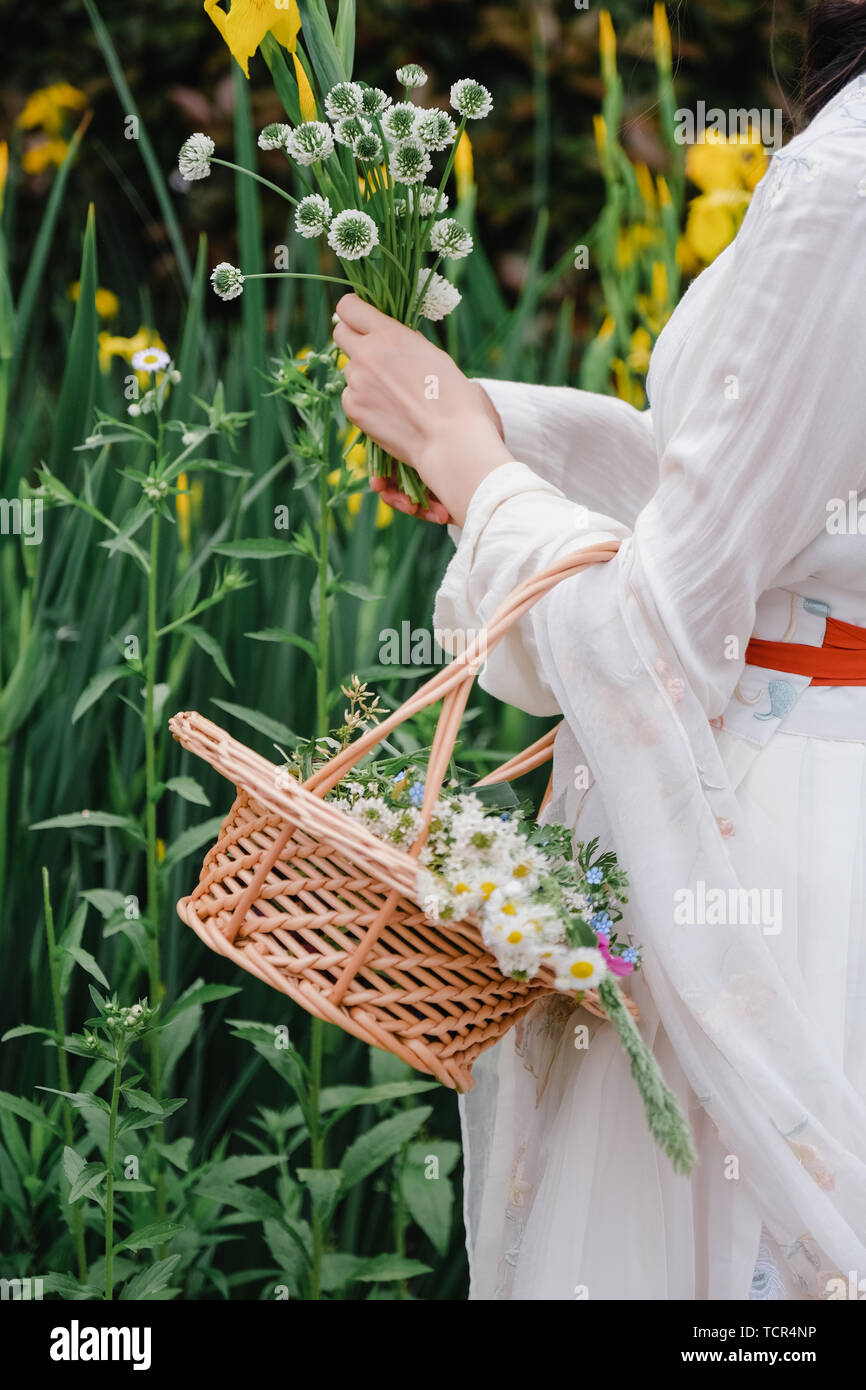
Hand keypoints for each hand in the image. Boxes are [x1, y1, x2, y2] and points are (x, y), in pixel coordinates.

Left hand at [333, 294, 512, 525]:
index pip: (348, 307)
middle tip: (372, 353)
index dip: (354, 312)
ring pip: (349, 369)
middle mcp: (367, 353)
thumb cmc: (454, 397)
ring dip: (363, 376)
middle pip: (340, 333)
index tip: (363, 321)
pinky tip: (388, 412)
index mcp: (389, 334)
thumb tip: (392, 342)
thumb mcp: (433, 355)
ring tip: (393, 394)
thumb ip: (405, 343)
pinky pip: (351, 396)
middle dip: (353, 339)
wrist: (449, 440)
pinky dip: (364, 401)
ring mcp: (356, 382)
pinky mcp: (353, 408)